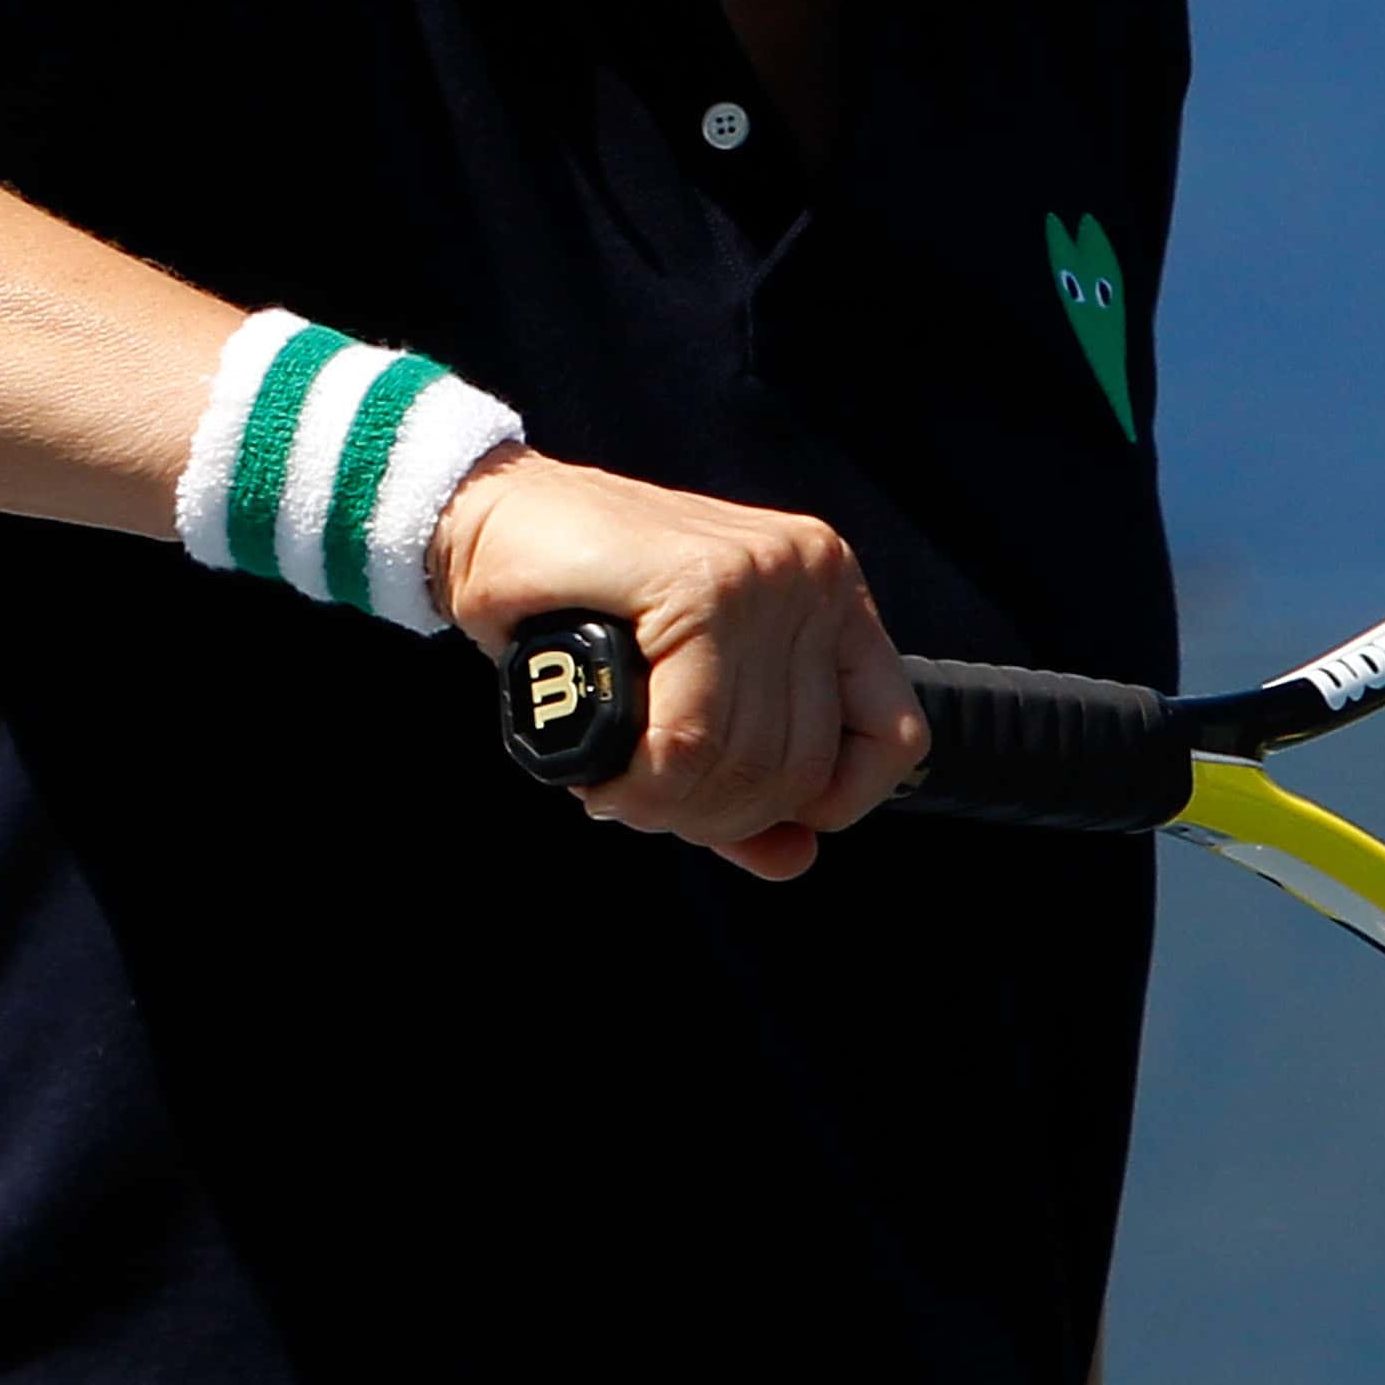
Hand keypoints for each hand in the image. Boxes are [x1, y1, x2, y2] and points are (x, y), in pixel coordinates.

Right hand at [427, 450, 926, 880]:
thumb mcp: (686, 706)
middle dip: (713, 815)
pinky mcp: (701, 581)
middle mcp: (814, 577)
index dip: (821, 803)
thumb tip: (795, 860)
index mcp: (830, 595)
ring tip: (615, 784)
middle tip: (642, 801)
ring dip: (664, 805)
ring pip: (743, 762)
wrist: (491, 523)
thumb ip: (744, 781)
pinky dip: (637, 784)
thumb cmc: (585, 615)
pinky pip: (687, 741)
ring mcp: (765, 574)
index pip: (892, 739)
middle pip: (803, 768)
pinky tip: (605, 774)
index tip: (742, 809)